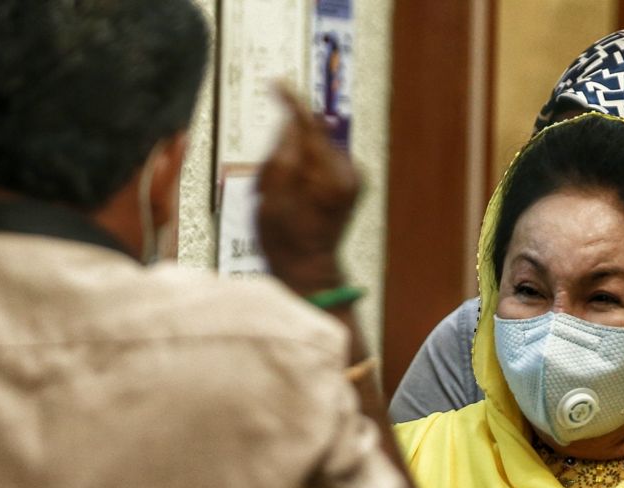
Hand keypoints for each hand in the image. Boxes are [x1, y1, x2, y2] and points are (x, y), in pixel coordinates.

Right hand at [256, 85, 359, 294]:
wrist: (308, 268)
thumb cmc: (287, 240)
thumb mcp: (270, 196)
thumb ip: (281, 155)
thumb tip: (290, 126)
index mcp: (330, 177)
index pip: (310, 126)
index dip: (291, 103)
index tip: (279, 84)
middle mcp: (349, 174)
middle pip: (309, 138)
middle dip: (285, 150)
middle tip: (269, 184)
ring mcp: (354, 179)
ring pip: (314, 149)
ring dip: (293, 163)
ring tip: (280, 195)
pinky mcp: (352, 183)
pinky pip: (321, 162)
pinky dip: (304, 171)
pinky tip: (294, 195)